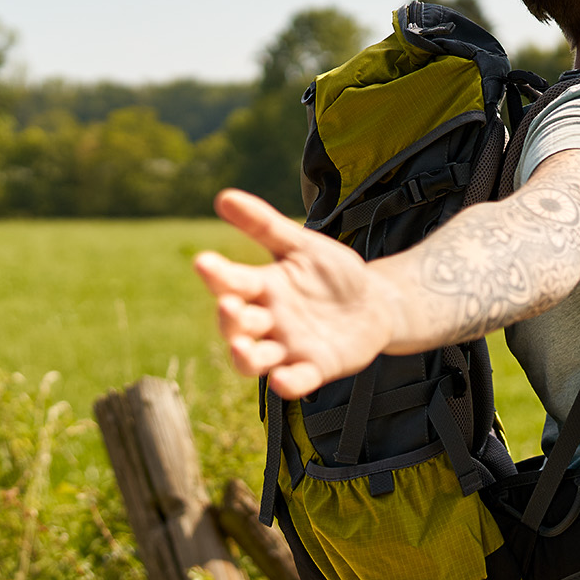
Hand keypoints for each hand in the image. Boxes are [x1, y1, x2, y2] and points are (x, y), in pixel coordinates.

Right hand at [192, 189, 396, 398]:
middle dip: (230, 317)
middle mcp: (268, 320)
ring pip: (255, 359)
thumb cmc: (332, 273)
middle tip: (229, 304)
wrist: (375, 302)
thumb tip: (223, 197)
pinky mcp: (315, 368)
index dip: (217, 275)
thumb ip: (264, 224)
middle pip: (238, 324)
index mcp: (262, 287)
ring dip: (245, 356)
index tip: (204, 262)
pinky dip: (288, 382)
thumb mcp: (301, 245)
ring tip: (240, 347)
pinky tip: (283, 379)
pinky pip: (296, 381)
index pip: (232, 281)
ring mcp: (289, 347)